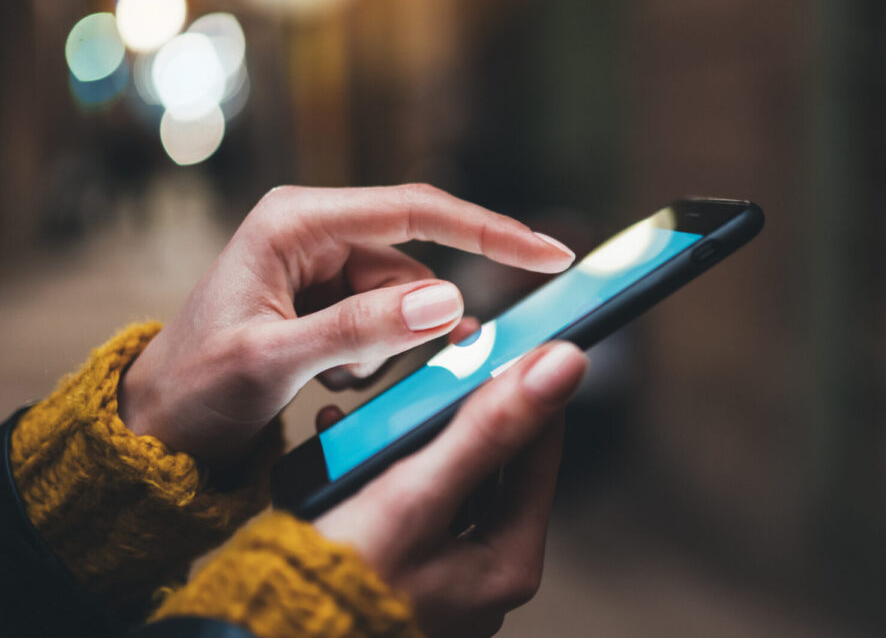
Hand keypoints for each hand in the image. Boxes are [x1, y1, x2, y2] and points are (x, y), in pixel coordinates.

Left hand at [118, 184, 574, 463]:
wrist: (158, 427)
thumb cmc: (196, 388)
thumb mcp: (272, 362)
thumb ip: (358, 329)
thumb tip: (448, 302)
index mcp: (297, 221)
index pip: (416, 212)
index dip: (490, 232)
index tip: (551, 254)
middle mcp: (316, 232)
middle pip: (415, 268)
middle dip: (415, 325)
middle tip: (385, 374)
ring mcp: (324, 266)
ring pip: (407, 303)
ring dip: (387, 351)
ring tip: (331, 384)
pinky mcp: (329, 299)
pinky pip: (388, 323)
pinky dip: (375, 359)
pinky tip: (330, 382)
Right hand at [314, 341, 587, 637]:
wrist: (262, 637)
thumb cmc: (338, 583)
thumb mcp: (418, 493)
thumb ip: (488, 428)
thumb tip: (564, 368)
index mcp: (508, 561)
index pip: (539, 447)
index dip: (525, 386)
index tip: (508, 339)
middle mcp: (485, 573)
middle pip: (492, 460)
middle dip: (460, 407)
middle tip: (440, 360)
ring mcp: (444, 575)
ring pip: (445, 475)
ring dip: (415, 432)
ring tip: (386, 395)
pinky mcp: (401, 570)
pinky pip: (406, 499)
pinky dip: (382, 465)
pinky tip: (345, 435)